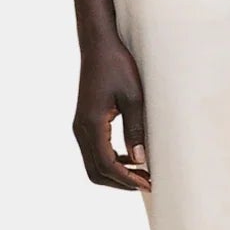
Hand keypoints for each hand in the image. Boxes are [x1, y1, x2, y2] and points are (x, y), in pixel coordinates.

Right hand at [73, 36, 151, 191]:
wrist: (98, 46)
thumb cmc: (117, 66)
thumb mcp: (133, 97)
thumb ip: (135, 129)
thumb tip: (140, 159)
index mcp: (92, 123)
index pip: (107, 164)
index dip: (128, 178)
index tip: (149, 183)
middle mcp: (81, 129)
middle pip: (95, 172)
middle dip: (120, 183)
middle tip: (146, 182)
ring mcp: (79, 127)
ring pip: (92, 164)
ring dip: (115, 174)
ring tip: (141, 173)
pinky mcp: (83, 123)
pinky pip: (93, 152)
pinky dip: (110, 162)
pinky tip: (130, 158)